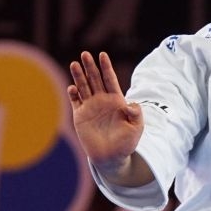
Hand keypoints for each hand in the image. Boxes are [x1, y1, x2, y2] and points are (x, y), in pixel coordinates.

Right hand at [67, 50, 143, 166]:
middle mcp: (102, 100)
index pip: (110, 79)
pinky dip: (73, 94)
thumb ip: (136, 114)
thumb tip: (132, 103)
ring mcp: (90, 107)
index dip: (106, 67)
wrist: (112, 157)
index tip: (103, 55)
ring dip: (79, 76)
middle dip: (90, 66)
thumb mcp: (137, 127)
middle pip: (95, 79)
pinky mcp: (80, 116)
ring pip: (83, 87)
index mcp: (116, 100)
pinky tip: (72, 88)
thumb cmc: (126, 142)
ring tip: (74, 64)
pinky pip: (75, 101)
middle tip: (85, 54)